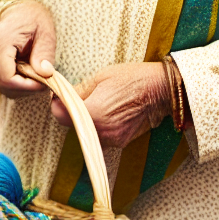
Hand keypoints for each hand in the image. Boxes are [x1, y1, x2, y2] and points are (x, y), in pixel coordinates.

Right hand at [0, 0, 58, 97]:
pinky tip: (25, 70)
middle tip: (45, 78)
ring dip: (23, 85)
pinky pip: (1, 82)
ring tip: (36, 71)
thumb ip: (45, 53)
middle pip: (6, 85)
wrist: (16, 12)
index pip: (7, 78)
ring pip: (4, 86)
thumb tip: (45, 74)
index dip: (28, 86)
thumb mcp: (45, 31)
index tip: (45, 83)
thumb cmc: (32, 18)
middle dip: (28, 87)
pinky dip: (16, 82)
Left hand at [50, 62, 171, 148]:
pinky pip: (100, 136)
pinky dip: (99, 126)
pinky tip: (109, 112)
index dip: (57, 104)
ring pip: (86, 132)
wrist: (161, 90)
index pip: (60, 115)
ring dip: (85, 120)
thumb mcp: (100, 77)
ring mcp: (112, 139)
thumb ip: (77, 90)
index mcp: (94, 112)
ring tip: (97, 103)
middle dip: (71, 112)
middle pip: (72, 125)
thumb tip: (60, 95)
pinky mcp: (120, 142)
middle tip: (78, 97)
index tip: (59, 96)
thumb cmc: (132, 79)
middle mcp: (102, 131)